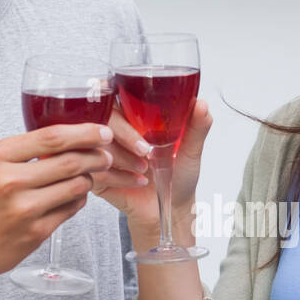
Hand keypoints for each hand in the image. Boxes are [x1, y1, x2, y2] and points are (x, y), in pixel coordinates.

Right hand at [0, 123, 114, 291]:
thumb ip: (17, 155)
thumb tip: (59, 142)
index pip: (52, 137)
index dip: (85, 133)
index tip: (101, 132)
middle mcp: (10, 181)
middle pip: (71, 162)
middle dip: (96, 156)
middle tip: (105, 154)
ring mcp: (25, 209)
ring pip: (76, 187)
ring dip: (89, 180)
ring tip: (89, 176)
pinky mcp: (35, 233)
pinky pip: (70, 211)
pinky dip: (77, 201)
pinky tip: (73, 197)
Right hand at [91, 100, 212, 238]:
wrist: (170, 209)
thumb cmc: (178, 177)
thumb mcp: (191, 151)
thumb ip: (196, 127)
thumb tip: (202, 104)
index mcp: (133, 116)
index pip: (110, 92)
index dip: (107, 89)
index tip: (121, 100)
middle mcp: (114, 132)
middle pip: (102, 117)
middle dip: (124, 133)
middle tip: (146, 149)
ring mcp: (102, 153)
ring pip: (98, 144)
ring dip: (124, 157)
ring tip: (146, 169)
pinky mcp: (97, 176)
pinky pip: (97, 170)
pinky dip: (120, 177)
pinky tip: (138, 182)